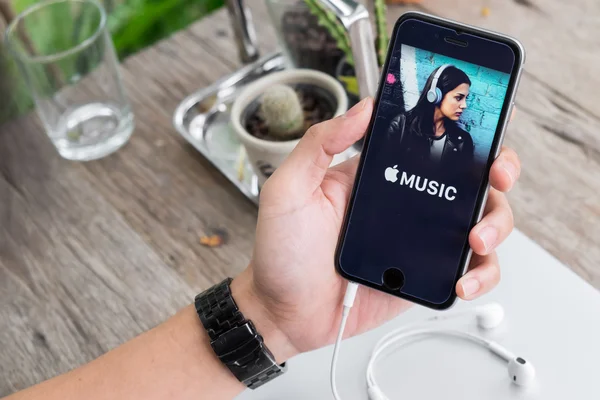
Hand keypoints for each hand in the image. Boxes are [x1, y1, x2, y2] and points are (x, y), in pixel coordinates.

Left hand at [231, 97, 520, 361]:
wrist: (285, 313)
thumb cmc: (282, 253)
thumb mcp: (288, 190)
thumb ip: (319, 145)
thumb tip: (362, 108)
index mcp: (376, 174)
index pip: (427, 140)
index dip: (462, 128)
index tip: (480, 123)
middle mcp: (403, 201)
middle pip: (467, 178)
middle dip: (496, 172)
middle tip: (496, 177)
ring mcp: (418, 238)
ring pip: (478, 220)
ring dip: (494, 225)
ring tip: (475, 240)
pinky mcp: (424, 273)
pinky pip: (467, 268)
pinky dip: (480, 273)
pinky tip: (464, 280)